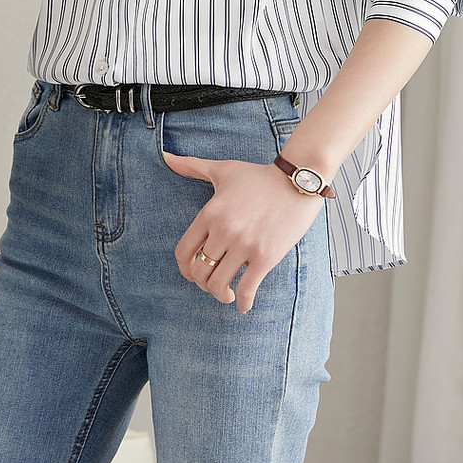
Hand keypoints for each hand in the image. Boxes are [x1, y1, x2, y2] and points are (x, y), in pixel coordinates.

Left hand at [164, 151, 325, 314]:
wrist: (296, 181)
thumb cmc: (259, 176)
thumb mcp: (222, 169)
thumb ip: (191, 166)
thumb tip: (166, 157)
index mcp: (209, 213)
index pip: (183, 252)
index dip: (184, 268)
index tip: (193, 273)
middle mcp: (223, 231)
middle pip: (199, 272)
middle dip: (203, 283)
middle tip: (212, 284)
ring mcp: (244, 245)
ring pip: (219, 284)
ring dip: (220, 294)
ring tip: (226, 294)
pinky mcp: (266, 256)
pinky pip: (247, 289)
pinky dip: (243, 303)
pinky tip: (243, 306)